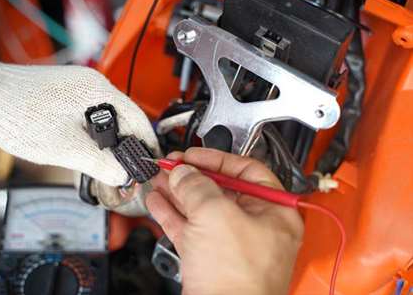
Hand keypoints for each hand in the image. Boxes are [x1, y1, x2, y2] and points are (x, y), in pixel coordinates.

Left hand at [0, 62, 159, 185]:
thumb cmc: (19, 116)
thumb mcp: (65, 147)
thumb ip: (99, 163)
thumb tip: (122, 175)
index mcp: (98, 90)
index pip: (137, 117)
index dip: (147, 143)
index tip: (151, 162)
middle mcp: (91, 83)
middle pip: (123, 117)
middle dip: (127, 145)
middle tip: (128, 169)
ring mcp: (77, 86)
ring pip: (105, 117)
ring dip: (108, 140)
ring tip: (108, 164)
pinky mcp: (64, 92)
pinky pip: (89, 114)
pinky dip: (93, 133)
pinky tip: (87, 148)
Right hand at [146, 147, 303, 294]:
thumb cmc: (239, 279)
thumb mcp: (216, 215)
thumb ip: (197, 186)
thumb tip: (184, 172)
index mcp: (274, 212)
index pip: (247, 171)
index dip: (217, 159)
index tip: (194, 155)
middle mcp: (256, 228)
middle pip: (221, 190)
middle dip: (192, 176)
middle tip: (171, 165)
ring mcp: (232, 245)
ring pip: (201, 209)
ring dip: (177, 192)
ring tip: (159, 178)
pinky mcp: (211, 260)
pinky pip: (190, 228)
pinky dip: (172, 213)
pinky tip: (158, 201)